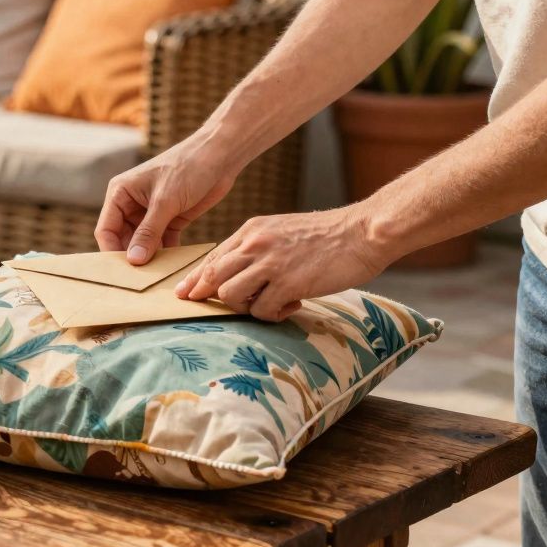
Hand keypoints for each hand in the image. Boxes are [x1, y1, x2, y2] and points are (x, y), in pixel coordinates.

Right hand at [95, 136, 239, 263]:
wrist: (220, 156)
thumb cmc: (188, 167)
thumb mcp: (165, 201)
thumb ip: (148, 232)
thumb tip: (134, 261)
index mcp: (120, 193)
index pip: (106, 229)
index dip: (111, 252)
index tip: (122, 274)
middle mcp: (131, 204)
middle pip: (123, 240)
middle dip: (132, 258)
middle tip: (141, 280)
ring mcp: (151, 213)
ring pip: (143, 244)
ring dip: (150, 259)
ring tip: (157, 276)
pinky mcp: (171, 220)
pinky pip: (163, 243)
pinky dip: (167, 254)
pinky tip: (173, 267)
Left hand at [173, 206, 394, 321]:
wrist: (362, 232)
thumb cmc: (326, 236)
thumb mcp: (281, 231)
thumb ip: (257, 248)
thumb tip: (236, 274)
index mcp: (251, 231)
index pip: (212, 257)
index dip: (196, 278)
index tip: (184, 293)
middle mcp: (254, 244)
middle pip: (213, 277)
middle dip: (207, 296)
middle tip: (209, 307)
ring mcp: (269, 263)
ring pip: (230, 295)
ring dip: (246, 307)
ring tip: (269, 303)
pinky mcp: (287, 282)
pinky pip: (261, 310)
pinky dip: (272, 315)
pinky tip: (292, 305)